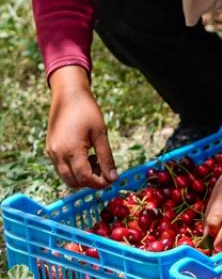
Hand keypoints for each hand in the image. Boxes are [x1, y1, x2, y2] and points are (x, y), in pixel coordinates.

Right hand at [46, 66, 117, 188]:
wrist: (68, 95)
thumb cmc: (87, 111)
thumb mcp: (101, 133)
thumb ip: (106, 157)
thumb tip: (113, 177)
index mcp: (71, 151)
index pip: (85, 178)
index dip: (100, 182)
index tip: (113, 178)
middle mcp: (57, 155)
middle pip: (74, 182)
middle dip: (91, 182)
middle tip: (106, 171)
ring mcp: (52, 153)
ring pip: (66, 177)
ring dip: (82, 176)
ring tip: (97, 161)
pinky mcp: (50, 149)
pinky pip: (61, 168)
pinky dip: (74, 169)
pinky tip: (86, 156)